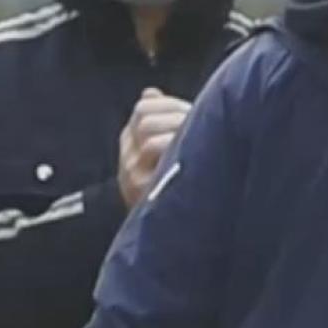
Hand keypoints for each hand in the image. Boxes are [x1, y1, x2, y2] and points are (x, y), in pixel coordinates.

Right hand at [119, 88, 189, 207]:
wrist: (172, 234)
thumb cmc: (178, 187)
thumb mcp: (163, 151)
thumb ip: (159, 120)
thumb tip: (150, 92)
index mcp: (131, 143)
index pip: (143, 108)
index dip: (170, 104)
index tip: (191, 111)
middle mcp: (127, 157)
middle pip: (146, 118)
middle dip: (176, 115)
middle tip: (200, 124)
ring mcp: (132, 173)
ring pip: (148, 132)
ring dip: (177, 129)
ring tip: (198, 138)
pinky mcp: (140, 187)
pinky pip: (155, 150)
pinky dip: (174, 144)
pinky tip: (193, 151)